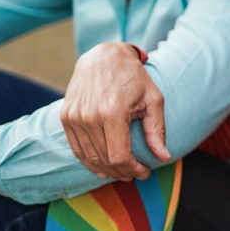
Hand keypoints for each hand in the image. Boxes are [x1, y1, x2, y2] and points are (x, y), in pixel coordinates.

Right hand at [61, 42, 170, 179]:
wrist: (103, 57)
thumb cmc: (133, 78)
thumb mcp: (154, 99)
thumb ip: (157, 130)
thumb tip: (164, 157)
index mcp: (112, 112)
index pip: (119, 156)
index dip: (133, 169)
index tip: (144, 172)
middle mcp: (89, 116)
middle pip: (104, 159)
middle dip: (122, 171)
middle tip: (136, 173)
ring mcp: (74, 117)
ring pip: (89, 157)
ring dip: (106, 170)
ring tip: (122, 172)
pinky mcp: (66, 117)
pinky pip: (76, 148)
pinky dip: (90, 161)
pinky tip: (103, 166)